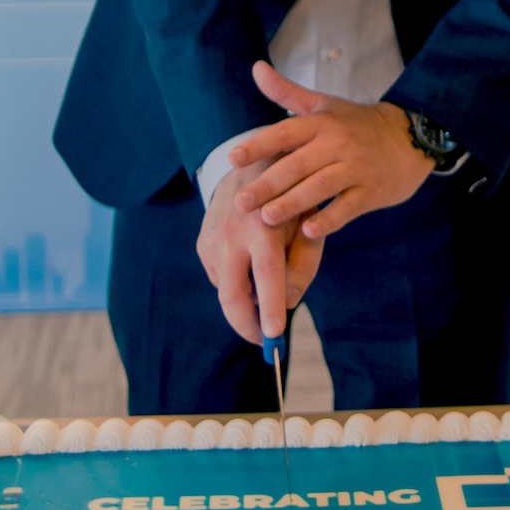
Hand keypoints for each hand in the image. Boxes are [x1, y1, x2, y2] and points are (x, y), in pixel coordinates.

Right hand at [196, 162, 321, 344]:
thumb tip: (288, 303)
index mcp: (263, 228)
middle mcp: (232, 236)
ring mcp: (212, 241)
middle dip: (247, 325)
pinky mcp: (202, 245)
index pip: (267, 276)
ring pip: (227, 291)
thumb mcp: (307, 226)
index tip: (273, 335)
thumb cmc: (288, 202)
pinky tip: (249, 266)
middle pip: (233, 296)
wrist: (249, 167)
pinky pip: (220, 278)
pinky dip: (236, 284)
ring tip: (264, 288)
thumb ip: (302, 266)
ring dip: (245, 302)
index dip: (270, 308)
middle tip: (263, 342)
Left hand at [235, 61, 436, 240]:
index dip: (258, 144)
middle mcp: (337, 144)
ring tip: (267, 218)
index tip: (232, 158)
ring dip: (293, 202)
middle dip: (267, 184)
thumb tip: (256, 68)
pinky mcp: (372, 191)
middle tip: (241, 202)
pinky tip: (309, 231)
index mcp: (321, 123)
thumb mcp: (324, 105)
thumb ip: (287, 92)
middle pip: (298, 164)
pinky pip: (348, 207)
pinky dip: (329, 219)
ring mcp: (356, 168)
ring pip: (320, 186)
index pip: (284, 132)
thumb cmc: (358, 124)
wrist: (410, 138)